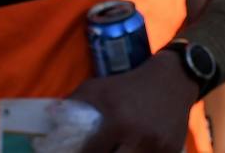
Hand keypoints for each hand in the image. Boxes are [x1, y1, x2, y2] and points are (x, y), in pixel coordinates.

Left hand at [66, 51, 197, 152]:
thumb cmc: (132, 84)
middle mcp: (138, 137)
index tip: (79, 151)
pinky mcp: (171, 150)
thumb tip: (49, 115)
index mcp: (118, 122)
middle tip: (100, 150)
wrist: (174, 78)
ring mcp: (157, 146)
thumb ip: (75, 101)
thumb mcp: (102, 87)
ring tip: (117, 149)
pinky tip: (134, 150)